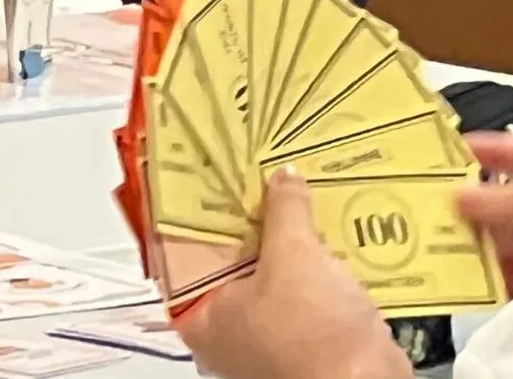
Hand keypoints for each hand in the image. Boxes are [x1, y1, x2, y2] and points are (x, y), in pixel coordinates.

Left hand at [172, 167, 413, 378]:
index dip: (202, 208)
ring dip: (286, 236)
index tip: (216, 174)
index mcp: (200, 315)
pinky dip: (310, 259)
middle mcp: (225, 327)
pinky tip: (326, 229)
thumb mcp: (294, 255)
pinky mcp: (301, 332)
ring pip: (268, 268)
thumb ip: (284, 210)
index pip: (187, 248)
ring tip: (296, 193)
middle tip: (261, 175)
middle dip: (252, 217)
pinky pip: (299, 283)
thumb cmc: (315, 337)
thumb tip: (283, 179)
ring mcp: (264, 332)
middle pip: (231, 255)